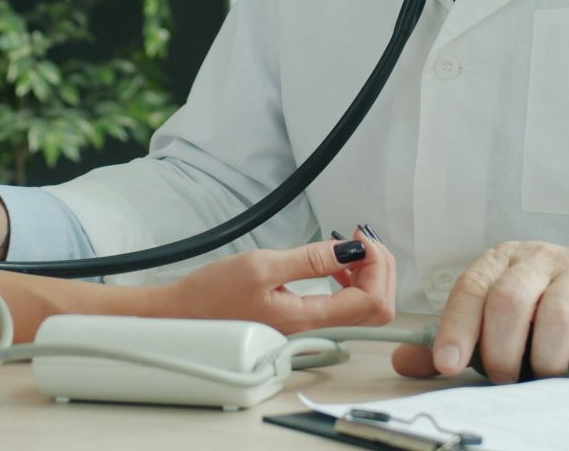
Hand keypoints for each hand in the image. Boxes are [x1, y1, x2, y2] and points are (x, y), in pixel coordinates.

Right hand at [158, 231, 396, 334]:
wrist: (187, 317)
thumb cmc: (213, 294)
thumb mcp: (262, 266)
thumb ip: (310, 260)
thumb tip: (352, 251)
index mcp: (308, 319)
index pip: (371, 301)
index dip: (377, 266)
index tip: (360, 239)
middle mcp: (317, 329)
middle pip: (378, 308)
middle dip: (381, 268)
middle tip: (362, 239)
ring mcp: (313, 328)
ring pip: (366, 308)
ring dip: (369, 273)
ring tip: (349, 247)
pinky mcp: (307, 322)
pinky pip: (346, 306)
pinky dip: (353, 280)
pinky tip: (335, 263)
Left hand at [392, 241, 568, 381]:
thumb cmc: (540, 308)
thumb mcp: (495, 317)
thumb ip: (455, 340)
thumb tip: (403, 363)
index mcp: (500, 261)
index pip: (471, 289)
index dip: (457, 329)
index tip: (449, 364)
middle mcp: (537, 258)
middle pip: (509, 302)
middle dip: (501, 352)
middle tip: (503, 378)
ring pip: (555, 319)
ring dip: (545, 362)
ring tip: (544, 375)